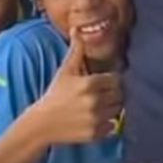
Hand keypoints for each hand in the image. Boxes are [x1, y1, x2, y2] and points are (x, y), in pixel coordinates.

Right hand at [36, 29, 122, 143]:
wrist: (42, 123)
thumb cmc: (55, 94)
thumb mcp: (65, 71)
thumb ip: (76, 51)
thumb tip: (76, 30)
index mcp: (90, 84)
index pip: (115, 79)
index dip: (111, 80)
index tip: (104, 83)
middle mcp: (95, 101)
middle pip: (119, 95)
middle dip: (112, 94)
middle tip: (102, 95)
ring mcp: (96, 118)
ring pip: (117, 110)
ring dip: (111, 107)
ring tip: (99, 106)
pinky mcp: (96, 133)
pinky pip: (112, 125)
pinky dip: (106, 123)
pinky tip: (95, 118)